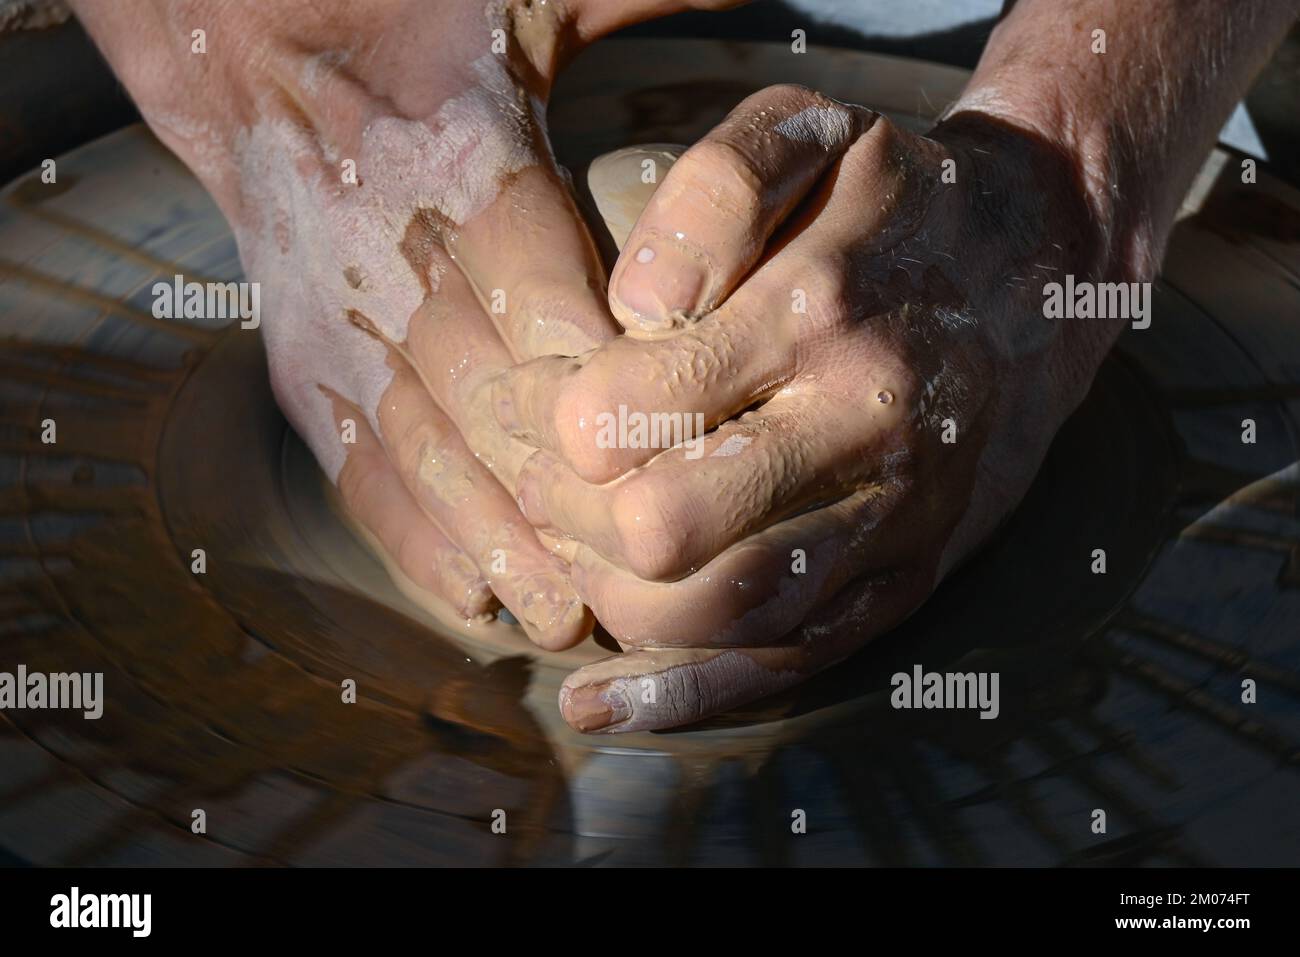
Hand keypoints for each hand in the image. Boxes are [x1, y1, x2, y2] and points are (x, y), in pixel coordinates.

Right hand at [72, 0, 735, 648]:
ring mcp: (338, 324)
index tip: (668, 446)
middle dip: (563, 487)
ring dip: (495, 538)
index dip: (599, 374)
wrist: (263, 51)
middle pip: (484, 390)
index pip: (533, 284)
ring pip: (424, 448)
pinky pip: (358, 466)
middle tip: (643, 565)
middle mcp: (393, 255)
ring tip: (564, 612)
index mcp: (458, 159)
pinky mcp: (306, 369)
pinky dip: (414, 538)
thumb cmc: (424, 27)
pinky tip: (470, 596)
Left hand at [495, 83, 1116, 729]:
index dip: (551, 419)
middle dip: (571, 514)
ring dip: (612, 598)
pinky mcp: (906, 578)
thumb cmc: (888, 203)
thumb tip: (631, 311)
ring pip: (723, 611)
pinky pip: (790, 663)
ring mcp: (896, 517)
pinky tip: (600, 704)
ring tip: (575, 549)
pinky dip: (684, 694)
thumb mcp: (804, 137)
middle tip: (547, 478)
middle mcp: (865, 426)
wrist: (1034, 272)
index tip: (537, 401)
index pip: (627, 409)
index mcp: (820, 311)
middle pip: (668, 528)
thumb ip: (711, 195)